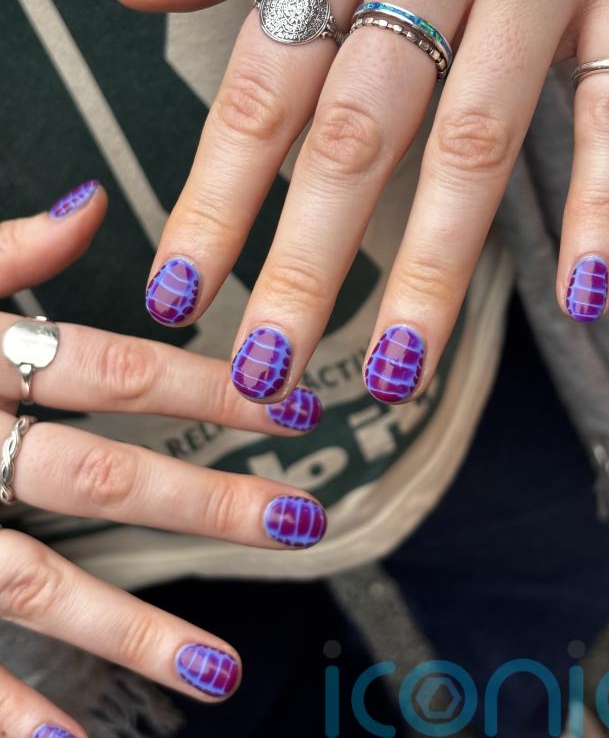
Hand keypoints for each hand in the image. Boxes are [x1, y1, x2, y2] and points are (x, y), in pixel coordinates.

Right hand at [0, 183, 325, 736]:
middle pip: (103, 479)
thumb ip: (8, 249)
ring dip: (134, 631)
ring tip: (219, 672)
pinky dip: (8, 707)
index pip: (118, 373)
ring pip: (39, 581)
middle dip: (208, 502)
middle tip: (299, 523)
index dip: (209, 388)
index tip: (291, 405)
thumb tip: (88, 202)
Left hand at [112, 0, 608, 402]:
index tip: (178, 296)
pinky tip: (584, 290)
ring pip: (475, 142)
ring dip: (434, 267)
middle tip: (271, 375)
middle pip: (354, 140)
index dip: (212, 203)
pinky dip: (608, 199)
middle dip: (306, 268)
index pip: (257, 93)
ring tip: (397, 369)